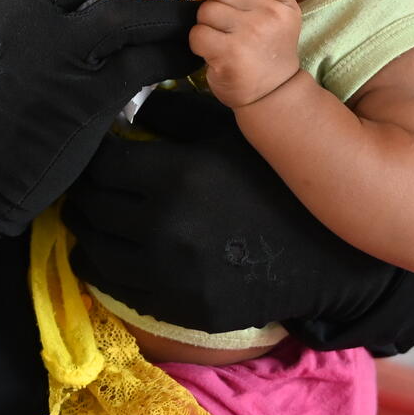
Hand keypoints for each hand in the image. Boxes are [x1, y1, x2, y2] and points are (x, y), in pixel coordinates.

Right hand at [0, 0, 196, 245]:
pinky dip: (172, 55)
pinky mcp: (81, 96)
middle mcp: (27, 13)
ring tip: (194, 14)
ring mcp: (53, 53)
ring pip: (121, 11)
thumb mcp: (6, 30)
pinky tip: (186, 58)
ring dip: (169, 10)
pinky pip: (141, 63)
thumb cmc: (1, 94)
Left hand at [62, 86, 402, 334]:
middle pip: (92, 207)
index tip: (98, 151)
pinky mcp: (179, 310)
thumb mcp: (233, 132)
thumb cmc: (278, 181)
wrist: (327, 255)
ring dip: (89, 231)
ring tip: (93, 216)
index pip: (102, 165)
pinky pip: (118, 288)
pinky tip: (110, 253)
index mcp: (178, 177)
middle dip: (86, 191)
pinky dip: (106, 268)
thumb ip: (176, 111)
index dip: (94, 154)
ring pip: (96, 250)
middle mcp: (166, 229)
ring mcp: (171, 276)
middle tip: (89, 184)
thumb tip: (128, 105)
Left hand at [191, 0, 300, 108]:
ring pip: (206, 11)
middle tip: (230, 25)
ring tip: (223, 39)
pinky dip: (200, 43)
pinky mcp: (228, 53)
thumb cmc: (271, 51)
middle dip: (219, 5)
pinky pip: (197, 33)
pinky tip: (215, 52)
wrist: (273, 94)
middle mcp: (270, 17)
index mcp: (284, 5)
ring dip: (207, 25)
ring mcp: (249, 35)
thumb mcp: (281, 16)